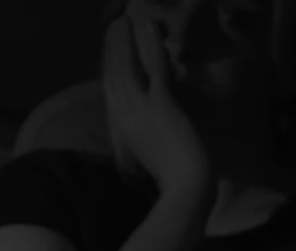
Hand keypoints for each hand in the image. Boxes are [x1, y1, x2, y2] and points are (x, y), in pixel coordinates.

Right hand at [102, 14, 211, 197]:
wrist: (186, 183)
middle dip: (112, 50)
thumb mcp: (152, 151)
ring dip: (124, 43)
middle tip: (113, 27)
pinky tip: (149, 29)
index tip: (110, 51)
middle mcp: (124, 116)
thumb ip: (147, 133)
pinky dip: (151, 47)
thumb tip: (150, 121)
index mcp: (121, 128)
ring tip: (123, 22)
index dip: (109, 68)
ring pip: (127, 69)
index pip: (112, 92)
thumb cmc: (172, 175)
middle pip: (113, 76)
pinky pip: (153, 69)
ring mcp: (140, 109)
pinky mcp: (160, 103)